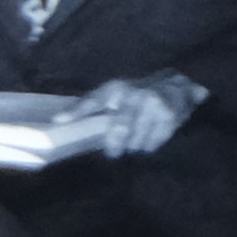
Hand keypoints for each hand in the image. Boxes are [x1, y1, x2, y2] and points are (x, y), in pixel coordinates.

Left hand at [41, 75, 199, 162]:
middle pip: (120, 130)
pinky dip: (150, 145)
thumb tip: (63, 123)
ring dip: (134, 146)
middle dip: (114, 146)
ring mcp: (153, 104)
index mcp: (115, 88)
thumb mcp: (115, 93)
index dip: (76, 111)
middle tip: (113, 153)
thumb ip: (94, 108)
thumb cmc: (138, 93)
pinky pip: (153, 143)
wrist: (177, 84)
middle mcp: (134, 94)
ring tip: (137, 140)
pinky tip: (151, 136)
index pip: (93, 100)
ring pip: (136, 141)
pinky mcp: (168, 116)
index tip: (59, 121)